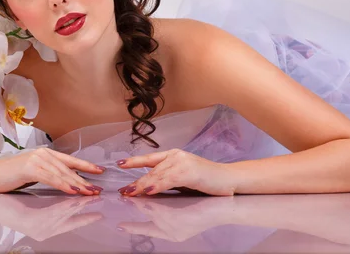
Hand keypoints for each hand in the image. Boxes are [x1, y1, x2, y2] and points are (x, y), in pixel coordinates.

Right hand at [0, 147, 105, 194]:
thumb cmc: (10, 176)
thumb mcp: (33, 173)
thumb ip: (48, 174)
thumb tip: (66, 181)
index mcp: (45, 154)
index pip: (70, 160)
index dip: (86, 166)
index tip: (100, 171)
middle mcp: (43, 154)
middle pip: (69, 169)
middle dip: (85, 180)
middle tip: (97, 189)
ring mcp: (37, 159)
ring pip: (62, 174)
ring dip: (77, 185)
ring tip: (89, 193)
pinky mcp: (30, 168)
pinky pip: (51, 178)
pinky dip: (63, 185)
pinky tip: (73, 191)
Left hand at [115, 148, 235, 195]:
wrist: (229, 180)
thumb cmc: (208, 182)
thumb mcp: (184, 178)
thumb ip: (168, 180)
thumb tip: (148, 189)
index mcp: (174, 155)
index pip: (149, 158)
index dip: (134, 161)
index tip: (119, 164)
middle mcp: (176, 156)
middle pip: (151, 170)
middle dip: (135, 182)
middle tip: (123, 191)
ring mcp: (182, 162)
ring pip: (156, 175)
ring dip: (141, 186)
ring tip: (129, 193)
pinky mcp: (188, 172)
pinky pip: (167, 180)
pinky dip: (155, 186)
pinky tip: (146, 192)